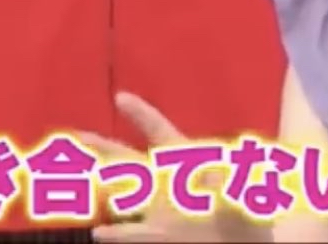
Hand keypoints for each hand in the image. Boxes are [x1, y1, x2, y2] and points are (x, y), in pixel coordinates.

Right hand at [84, 92, 272, 242]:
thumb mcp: (246, 193)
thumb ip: (236, 184)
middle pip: (130, 161)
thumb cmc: (250, 218)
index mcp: (190, 164)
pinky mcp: (162, 236)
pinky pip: (134, 234)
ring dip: (101, 184)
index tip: (120, 98)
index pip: (162, 133)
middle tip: (78, 134)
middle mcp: (170, 184)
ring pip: (124, 193)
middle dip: (105, 148)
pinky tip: (98, 235)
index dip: (142, 116)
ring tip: (78, 174)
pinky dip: (117, 235)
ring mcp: (163, 211)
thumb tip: (232, 173)